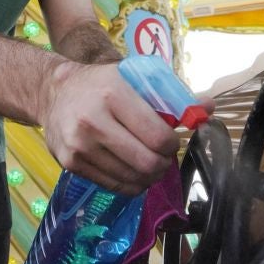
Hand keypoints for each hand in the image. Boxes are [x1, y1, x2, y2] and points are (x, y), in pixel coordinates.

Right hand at [39, 61, 181, 195]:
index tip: (171, 139)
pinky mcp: (70, 163)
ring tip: (149, 163)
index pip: (158, 137)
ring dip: (149, 176)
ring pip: (131, 179)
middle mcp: (92, 121)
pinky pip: (113, 185)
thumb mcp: (133, 78)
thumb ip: (171, 94)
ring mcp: (79, 145)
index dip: (173, 144)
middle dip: (163, 164)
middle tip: (163, 156)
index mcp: (113, 95)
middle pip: (146, 162)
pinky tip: (133, 170)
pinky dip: (131, 183)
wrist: (54, 92)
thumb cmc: (100, 84)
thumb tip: (208, 108)